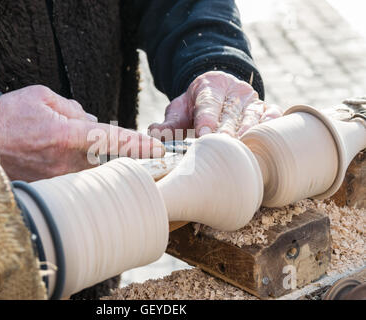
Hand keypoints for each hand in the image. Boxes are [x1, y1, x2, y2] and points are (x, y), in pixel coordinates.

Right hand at [0, 85, 164, 181]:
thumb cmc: (11, 113)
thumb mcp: (44, 96)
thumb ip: (76, 109)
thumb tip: (94, 122)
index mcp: (65, 135)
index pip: (110, 140)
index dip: (137, 145)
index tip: (158, 149)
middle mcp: (63, 161)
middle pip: (107, 162)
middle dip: (127, 159)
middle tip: (145, 157)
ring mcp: (55, 178)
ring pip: (92, 173)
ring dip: (104, 166)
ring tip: (110, 161)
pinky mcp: (47, 187)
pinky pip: (74, 181)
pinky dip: (84, 173)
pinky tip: (83, 166)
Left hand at [149, 71, 281, 139]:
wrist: (218, 93)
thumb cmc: (195, 106)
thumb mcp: (179, 110)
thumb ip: (168, 123)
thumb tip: (153, 133)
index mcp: (210, 85)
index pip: (208, 103)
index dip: (207, 119)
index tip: (204, 135)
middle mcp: (234, 91)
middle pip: (231, 114)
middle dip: (226, 132)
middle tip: (222, 149)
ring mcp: (252, 100)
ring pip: (253, 117)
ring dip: (248, 135)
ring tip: (243, 153)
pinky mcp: (266, 108)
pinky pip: (273, 117)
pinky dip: (270, 128)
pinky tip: (265, 144)